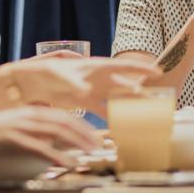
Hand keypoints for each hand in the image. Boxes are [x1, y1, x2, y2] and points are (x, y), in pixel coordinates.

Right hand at [0, 107, 98, 165]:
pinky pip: (40, 148)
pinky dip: (56, 156)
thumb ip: (41, 131)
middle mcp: (32, 115)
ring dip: (77, 143)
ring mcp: (24, 126)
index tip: (96, 136)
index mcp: (36, 111)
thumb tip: (60, 141)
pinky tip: (67, 163)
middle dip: (86, 134)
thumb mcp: (22, 126)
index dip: (83, 126)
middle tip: (99, 146)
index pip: (66, 116)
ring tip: (90, 153)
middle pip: (66, 122)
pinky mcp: (15, 139)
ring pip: (57, 132)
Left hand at [8, 58, 159, 111]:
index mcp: (97, 66)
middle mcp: (100, 78)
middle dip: (141, 93)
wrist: (35, 82)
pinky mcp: (88, 103)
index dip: (141, 68)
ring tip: (145, 116)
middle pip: (126, 85)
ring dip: (130, 107)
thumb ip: (74, 82)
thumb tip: (85, 92)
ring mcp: (95, 91)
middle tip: (157, 102)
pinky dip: (114, 118)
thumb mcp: (61, 75)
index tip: (158, 71)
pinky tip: (123, 126)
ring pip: (118, 99)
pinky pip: (106, 110)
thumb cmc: (48, 72)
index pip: (124, 66)